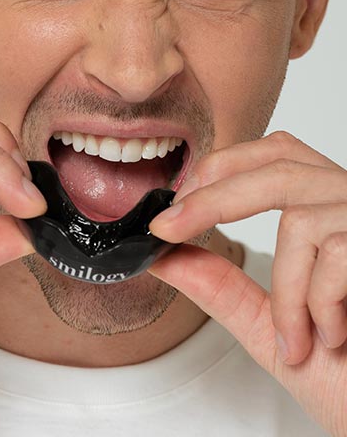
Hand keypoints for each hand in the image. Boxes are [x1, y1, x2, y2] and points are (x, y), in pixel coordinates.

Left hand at [149, 131, 346, 435]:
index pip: (276, 154)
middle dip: (211, 199)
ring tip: (295, 338)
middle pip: (279, 164)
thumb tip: (163, 255)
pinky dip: (317, 305)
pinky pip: (338, 255)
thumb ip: (219, 286)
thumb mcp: (268, 326)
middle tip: (167, 229)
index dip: (220, 170)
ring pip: (301, 221)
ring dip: (284, 292)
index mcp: (330, 212)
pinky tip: (332, 337)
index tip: (173, 210)